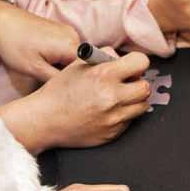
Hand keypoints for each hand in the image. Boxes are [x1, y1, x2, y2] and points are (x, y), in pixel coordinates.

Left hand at [0, 0, 79, 80]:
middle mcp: (74, 36)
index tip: (61, 90)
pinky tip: (41, 59)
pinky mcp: (61, 30)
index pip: (85, 71)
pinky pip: (66, 50)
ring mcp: (68, 31)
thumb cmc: (15, 44)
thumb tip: (71, 88)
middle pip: (79, 64)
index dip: (75, 83)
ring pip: (71, 58)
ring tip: (42, 68)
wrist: (2, 20)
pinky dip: (57, 58)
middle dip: (66, 75)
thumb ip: (56, 79)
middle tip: (46, 79)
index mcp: (70, 45)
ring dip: (61, 66)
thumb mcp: (34, 68)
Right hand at [27, 51, 151, 149]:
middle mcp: (112, 97)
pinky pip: (129, 121)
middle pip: (145, 87)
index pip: (141, 62)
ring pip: (142, 106)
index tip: (132, 66)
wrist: (44, 120)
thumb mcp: (78, 64)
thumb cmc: (59, 90)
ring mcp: (113, 118)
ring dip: (134, 100)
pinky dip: (123, 115)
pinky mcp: (112, 134)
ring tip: (118, 97)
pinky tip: (107, 111)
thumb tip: (123, 58)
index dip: (137, 62)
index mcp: (104, 75)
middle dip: (137, 83)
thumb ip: (104, 56)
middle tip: (126, 83)